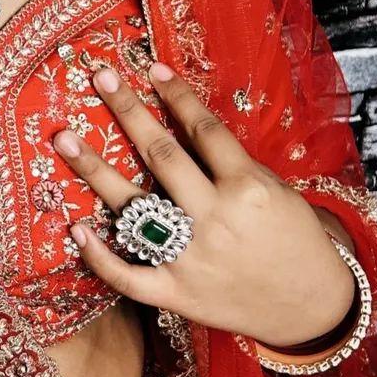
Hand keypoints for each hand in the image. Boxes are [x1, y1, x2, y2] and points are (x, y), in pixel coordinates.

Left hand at [51, 61, 356, 347]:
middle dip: (128, 111)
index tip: (149, 67)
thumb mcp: (275, 190)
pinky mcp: (178, 294)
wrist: (313, 309)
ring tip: (63, 137)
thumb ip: (229, 162)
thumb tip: (181, 119)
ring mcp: (192, 258)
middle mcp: (216, 220)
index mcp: (247, 189)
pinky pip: (130, 275)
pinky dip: (100, 256)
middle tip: (98, 77)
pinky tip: (75, 227)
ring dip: (94, 170)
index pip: (203, 130)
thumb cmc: (293, 238)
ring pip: (133, 207)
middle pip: (161, 155)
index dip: (176, 95)